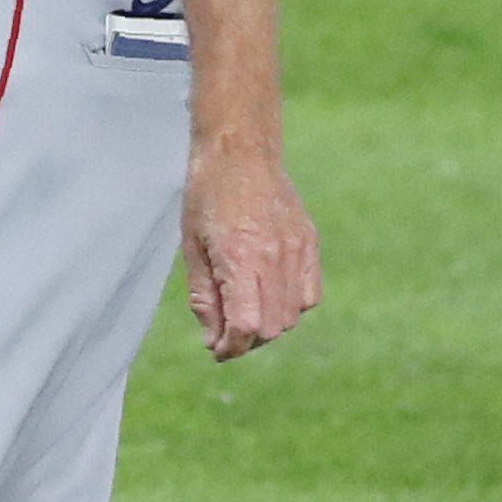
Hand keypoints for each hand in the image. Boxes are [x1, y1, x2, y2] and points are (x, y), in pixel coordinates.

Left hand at [182, 144, 321, 361]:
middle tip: (227, 332)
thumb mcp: (192, 247)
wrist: (239, 151)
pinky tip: (269, 293)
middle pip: (271, 327)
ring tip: (246, 310)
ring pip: (292, 316)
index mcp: (239, 258)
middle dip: (247, 340)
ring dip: (269, 325)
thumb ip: (204, 297)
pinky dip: (292, 305)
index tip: (218, 350)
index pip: (245, 326)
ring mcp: (296, 249)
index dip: (231, 347)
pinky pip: (310, 295)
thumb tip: (214, 340)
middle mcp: (273, 257)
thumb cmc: (207, 196)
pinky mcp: (309, 243)